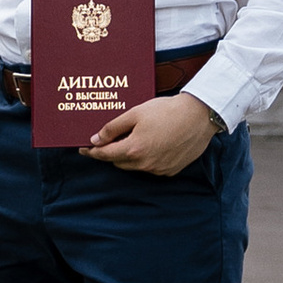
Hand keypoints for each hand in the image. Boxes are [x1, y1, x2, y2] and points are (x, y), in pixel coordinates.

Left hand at [87, 90, 220, 175]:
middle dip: (111, 152)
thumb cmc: (167, 111)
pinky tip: (152, 144)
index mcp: (134, 149)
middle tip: (109, 139)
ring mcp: (158, 170)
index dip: (92, 152)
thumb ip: (113, 127)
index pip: (105, 155)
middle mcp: (145, 164)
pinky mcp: (170, 171)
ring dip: (129, 156)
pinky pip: (151, 168)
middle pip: (119, 162)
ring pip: (135, 166)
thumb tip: (96, 139)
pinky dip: (146, 159)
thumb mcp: (136, 113)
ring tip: (133, 138)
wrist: (199, 116)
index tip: (83, 149)